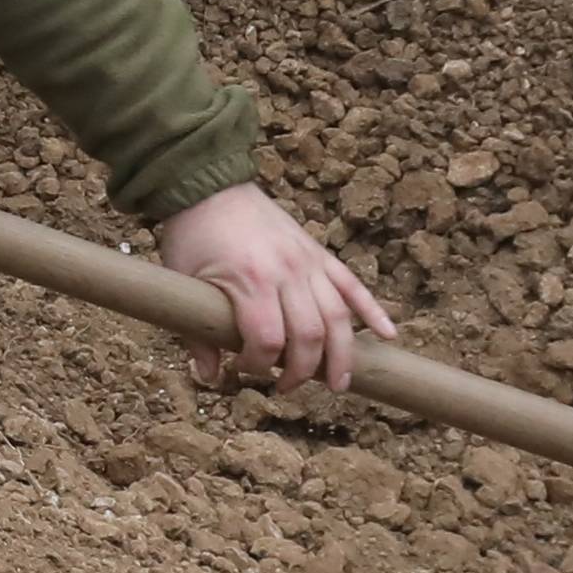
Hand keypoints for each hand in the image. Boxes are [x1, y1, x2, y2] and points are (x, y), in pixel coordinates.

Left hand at [154, 182, 389, 390]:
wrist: (209, 184)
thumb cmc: (193, 235)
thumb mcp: (184, 282)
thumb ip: (197, 333)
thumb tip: (207, 376)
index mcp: (251, 281)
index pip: (268, 341)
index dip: (257, 366)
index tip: (242, 370)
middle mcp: (287, 272)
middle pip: (310, 335)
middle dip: (301, 371)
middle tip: (286, 387)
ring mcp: (308, 261)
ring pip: (337, 317)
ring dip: (342, 355)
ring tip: (339, 384)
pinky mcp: (319, 253)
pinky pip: (353, 285)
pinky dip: (373, 311)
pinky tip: (388, 335)